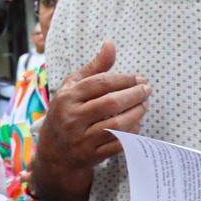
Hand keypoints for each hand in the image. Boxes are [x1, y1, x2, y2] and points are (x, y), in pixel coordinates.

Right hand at [35, 42, 149, 171]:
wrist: (54, 153)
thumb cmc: (66, 113)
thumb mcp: (73, 88)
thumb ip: (94, 68)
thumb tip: (110, 45)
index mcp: (67, 98)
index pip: (101, 84)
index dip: (124, 79)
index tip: (138, 78)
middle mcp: (72, 118)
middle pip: (111, 104)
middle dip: (134, 95)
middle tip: (146, 90)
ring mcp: (81, 139)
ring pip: (117, 125)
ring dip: (137, 114)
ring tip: (144, 105)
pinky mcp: (91, 156)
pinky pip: (118, 144)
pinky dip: (132, 133)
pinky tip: (136, 123)